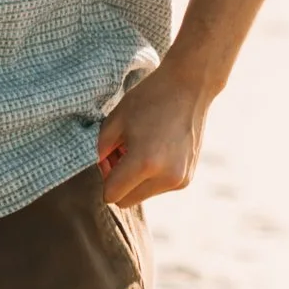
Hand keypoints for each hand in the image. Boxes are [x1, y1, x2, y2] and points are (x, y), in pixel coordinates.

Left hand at [95, 60, 215, 207]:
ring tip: (137, 148)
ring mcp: (180, 180)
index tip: (107, 156)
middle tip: (118, 152)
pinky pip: (159, 187)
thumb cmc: (148, 99)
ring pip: (142, 195)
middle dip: (117, 182)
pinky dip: (150, 176)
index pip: (112, 194)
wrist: (188, 88)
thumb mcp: (115, 120)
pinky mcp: (187, 178)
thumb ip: (101, 149)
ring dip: (134, 180)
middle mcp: (165, 177)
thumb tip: (100, 167)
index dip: (103, 176)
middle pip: (126, 200)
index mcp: (144, 163)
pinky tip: (153, 150)